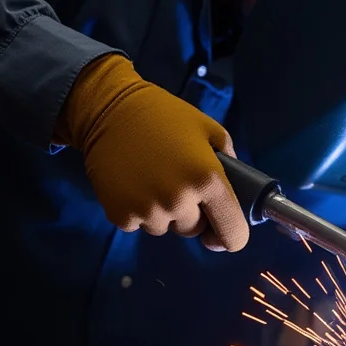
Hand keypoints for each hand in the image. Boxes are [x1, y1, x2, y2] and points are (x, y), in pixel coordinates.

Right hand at [55, 55, 249, 251]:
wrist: (109, 110)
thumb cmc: (165, 116)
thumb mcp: (209, 129)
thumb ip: (231, 162)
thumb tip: (237, 191)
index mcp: (208, 180)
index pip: (233, 234)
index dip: (232, 235)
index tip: (224, 230)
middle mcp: (179, 201)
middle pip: (195, 229)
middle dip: (193, 213)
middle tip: (179, 182)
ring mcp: (148, 211)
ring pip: (166, 227)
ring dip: (165, 212)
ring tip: (154, 178)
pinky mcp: (120, 216)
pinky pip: (139, 225)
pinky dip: (139, 210)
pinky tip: (134, 183)